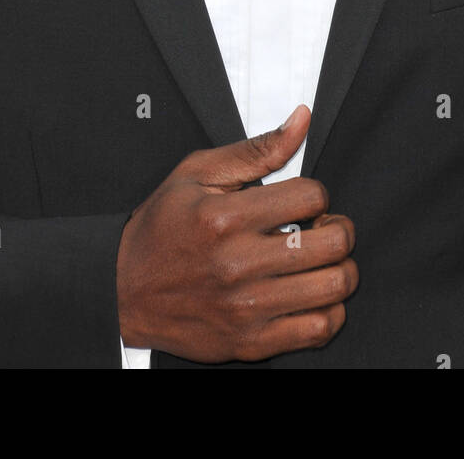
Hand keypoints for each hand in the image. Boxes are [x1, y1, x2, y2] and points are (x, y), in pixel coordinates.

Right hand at [116, 105, 357, 362]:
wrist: (123, 291)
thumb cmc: (161, 227)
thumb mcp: (197, 173)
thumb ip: (256, 149)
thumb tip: (302, 120)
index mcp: (225, 217)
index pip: (311, 196)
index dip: (318, 194)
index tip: (305, 201)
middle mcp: (238, 264)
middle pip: (332, 243)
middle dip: (340, 229)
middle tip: (325, 227)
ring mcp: (246, 308)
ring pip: (333, 288)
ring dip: (340, 269)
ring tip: (323, 261)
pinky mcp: (250, 343)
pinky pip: (318, 331)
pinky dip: (331, 312)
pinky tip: (314, 295)